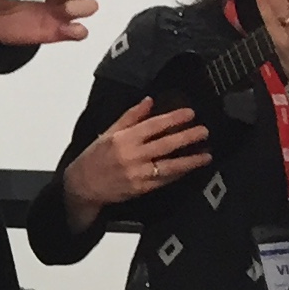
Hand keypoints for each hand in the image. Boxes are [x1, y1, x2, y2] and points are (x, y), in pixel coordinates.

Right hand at [65, 97, 210, 213]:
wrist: (82, 186)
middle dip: (187, 137)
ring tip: (206, 154)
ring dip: (190, 160)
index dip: (173, 119)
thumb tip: (149, 101)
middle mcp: (131, 156)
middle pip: (165, 144)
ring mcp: (137, 174)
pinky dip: (179, 174)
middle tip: (204, 131)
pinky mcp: (141, 188)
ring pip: (169, 166)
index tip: (190, 114)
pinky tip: (190, 168)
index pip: (153, 125)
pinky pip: (164, 180)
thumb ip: (130, 117)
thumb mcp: (108, 133)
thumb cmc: (94, 158)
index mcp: (123, 139)